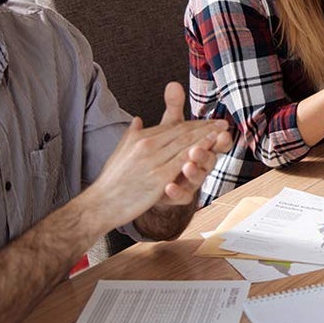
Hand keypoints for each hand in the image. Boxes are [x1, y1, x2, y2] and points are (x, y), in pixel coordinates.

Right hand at [84, 86, 228, 227]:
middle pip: (182, 132)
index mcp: (140, 137)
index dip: (194, 123)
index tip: (210, 121)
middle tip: (223, 122)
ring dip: (206, 136)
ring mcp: (153, 161)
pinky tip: (210, 148)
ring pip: (185, 144)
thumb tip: (138, 119)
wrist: (100, 204)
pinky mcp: (158, 178)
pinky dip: (197, 152)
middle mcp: (147, 145)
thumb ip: (132, 133)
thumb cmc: (112, 180)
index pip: (173, 127)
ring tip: (222, 131)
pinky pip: (182, 161)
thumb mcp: (121, 151)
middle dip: (205, 126)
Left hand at [152, 83, 232, 206]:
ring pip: (199, 178)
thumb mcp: (169, 129)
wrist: (143, 180)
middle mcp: (198, 165)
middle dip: (206, 153)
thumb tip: (173, 84)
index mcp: (201, 147)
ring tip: (186, 165)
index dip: (221, 138)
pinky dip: (177, 191)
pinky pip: (182, 196)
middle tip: (198, 148)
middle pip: (210, 160)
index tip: (223, 130)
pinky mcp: (177, 195)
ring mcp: (189, 181)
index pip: (216, 142)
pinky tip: (169, 186)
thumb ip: (174, 109)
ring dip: (195, 171)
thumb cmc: (165, 152)